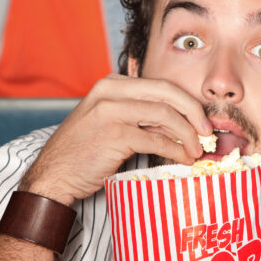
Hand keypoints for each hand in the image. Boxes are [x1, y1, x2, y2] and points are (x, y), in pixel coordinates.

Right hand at [19, 74, 212, 204]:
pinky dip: (176, 150)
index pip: (161, 85)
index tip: (201, 120)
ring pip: (165, 115)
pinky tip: (184, 159)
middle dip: (194, 113)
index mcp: (111, 84)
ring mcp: (110, 111)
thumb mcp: (110, 121)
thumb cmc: (85, 152)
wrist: (53, 176)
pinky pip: (157, 139)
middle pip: (167, 93)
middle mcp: (110, 91)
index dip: (187, 102)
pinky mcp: (114, 134)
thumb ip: (141, 115)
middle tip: (207, 132)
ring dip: (188, 134)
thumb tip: (183, 122)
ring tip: (197, 150)